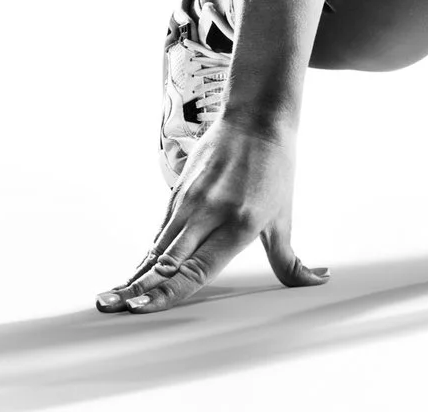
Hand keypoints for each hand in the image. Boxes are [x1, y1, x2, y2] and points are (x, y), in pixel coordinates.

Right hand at [95, 123, 327, 313]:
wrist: (257, 118)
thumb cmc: (276, 169)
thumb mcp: (284, 218)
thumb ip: (289, 260)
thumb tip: (317, 281)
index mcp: (238, 224)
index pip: (196, 269)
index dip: (168, 292)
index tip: (143, 308)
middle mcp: (209, 214)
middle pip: (167, 261)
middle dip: (138, 288)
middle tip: (111, 308)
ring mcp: (190, 201)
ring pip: (157, 246)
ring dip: (134, 274)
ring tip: (110, 297)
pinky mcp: (179, 191)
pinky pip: (160, 230)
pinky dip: (148, 254)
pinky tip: (134, 273)